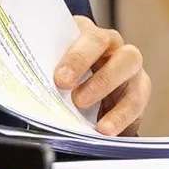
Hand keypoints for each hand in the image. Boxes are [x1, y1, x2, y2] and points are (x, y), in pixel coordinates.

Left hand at [54, 15, 149, 135]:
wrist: (77, 80)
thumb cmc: (62, 67)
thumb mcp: (53, 65)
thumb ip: (47, 71)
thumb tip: (29, 90)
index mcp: (93, 35)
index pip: (92, 39)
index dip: (78, 59)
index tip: (61, 79)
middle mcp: (118, 50)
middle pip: (125, 58)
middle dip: (101, 82)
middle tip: (78, 101)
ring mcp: (132, 73)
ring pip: (138, 86)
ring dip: (118, 109)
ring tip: (99, 128)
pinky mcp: (138, 96)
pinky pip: (137, 109)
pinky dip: (122, 122)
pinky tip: (107, 133)